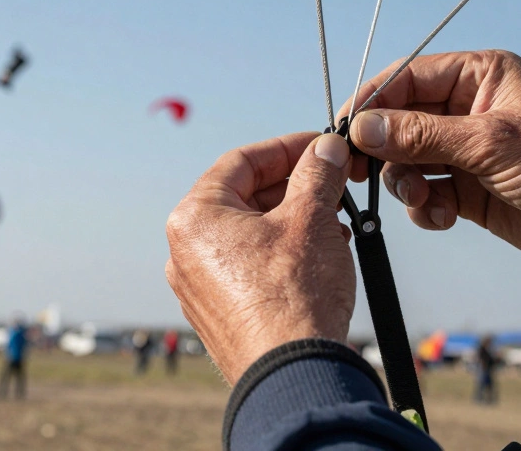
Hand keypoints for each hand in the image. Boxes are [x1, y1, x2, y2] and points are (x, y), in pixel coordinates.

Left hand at [165, 132, 364, 384]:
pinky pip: (248, 267)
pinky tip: (320, 255)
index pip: (242, 161)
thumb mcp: (312, 218)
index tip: (323, 146)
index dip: (288, 148)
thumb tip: (328, 149)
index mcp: (194, 217)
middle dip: (295, 187)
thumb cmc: (294, 294)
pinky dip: (282, 253)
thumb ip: (318, 173)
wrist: (292, 375)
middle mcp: (184, 250)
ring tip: (337, 222)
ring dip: (293, 220)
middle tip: (336, 182)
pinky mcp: (217, 314)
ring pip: (249, 233)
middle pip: (243, 196)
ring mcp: (197, 286)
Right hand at [340, 50, 520, 288]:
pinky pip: (425, 192)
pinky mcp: (469, 189)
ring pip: (407, 160)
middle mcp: (469, 109)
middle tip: (361, 174)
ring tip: (425, 199)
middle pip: (400, 121)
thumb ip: (423, 135)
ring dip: (405, 182)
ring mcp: (468, 151)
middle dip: (383, 149)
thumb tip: (365, 127)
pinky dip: (425, 206)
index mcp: (480, 77)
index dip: (372, 102)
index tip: (344, 130)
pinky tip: (443, 217)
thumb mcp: (493, 143)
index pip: (407, 78)